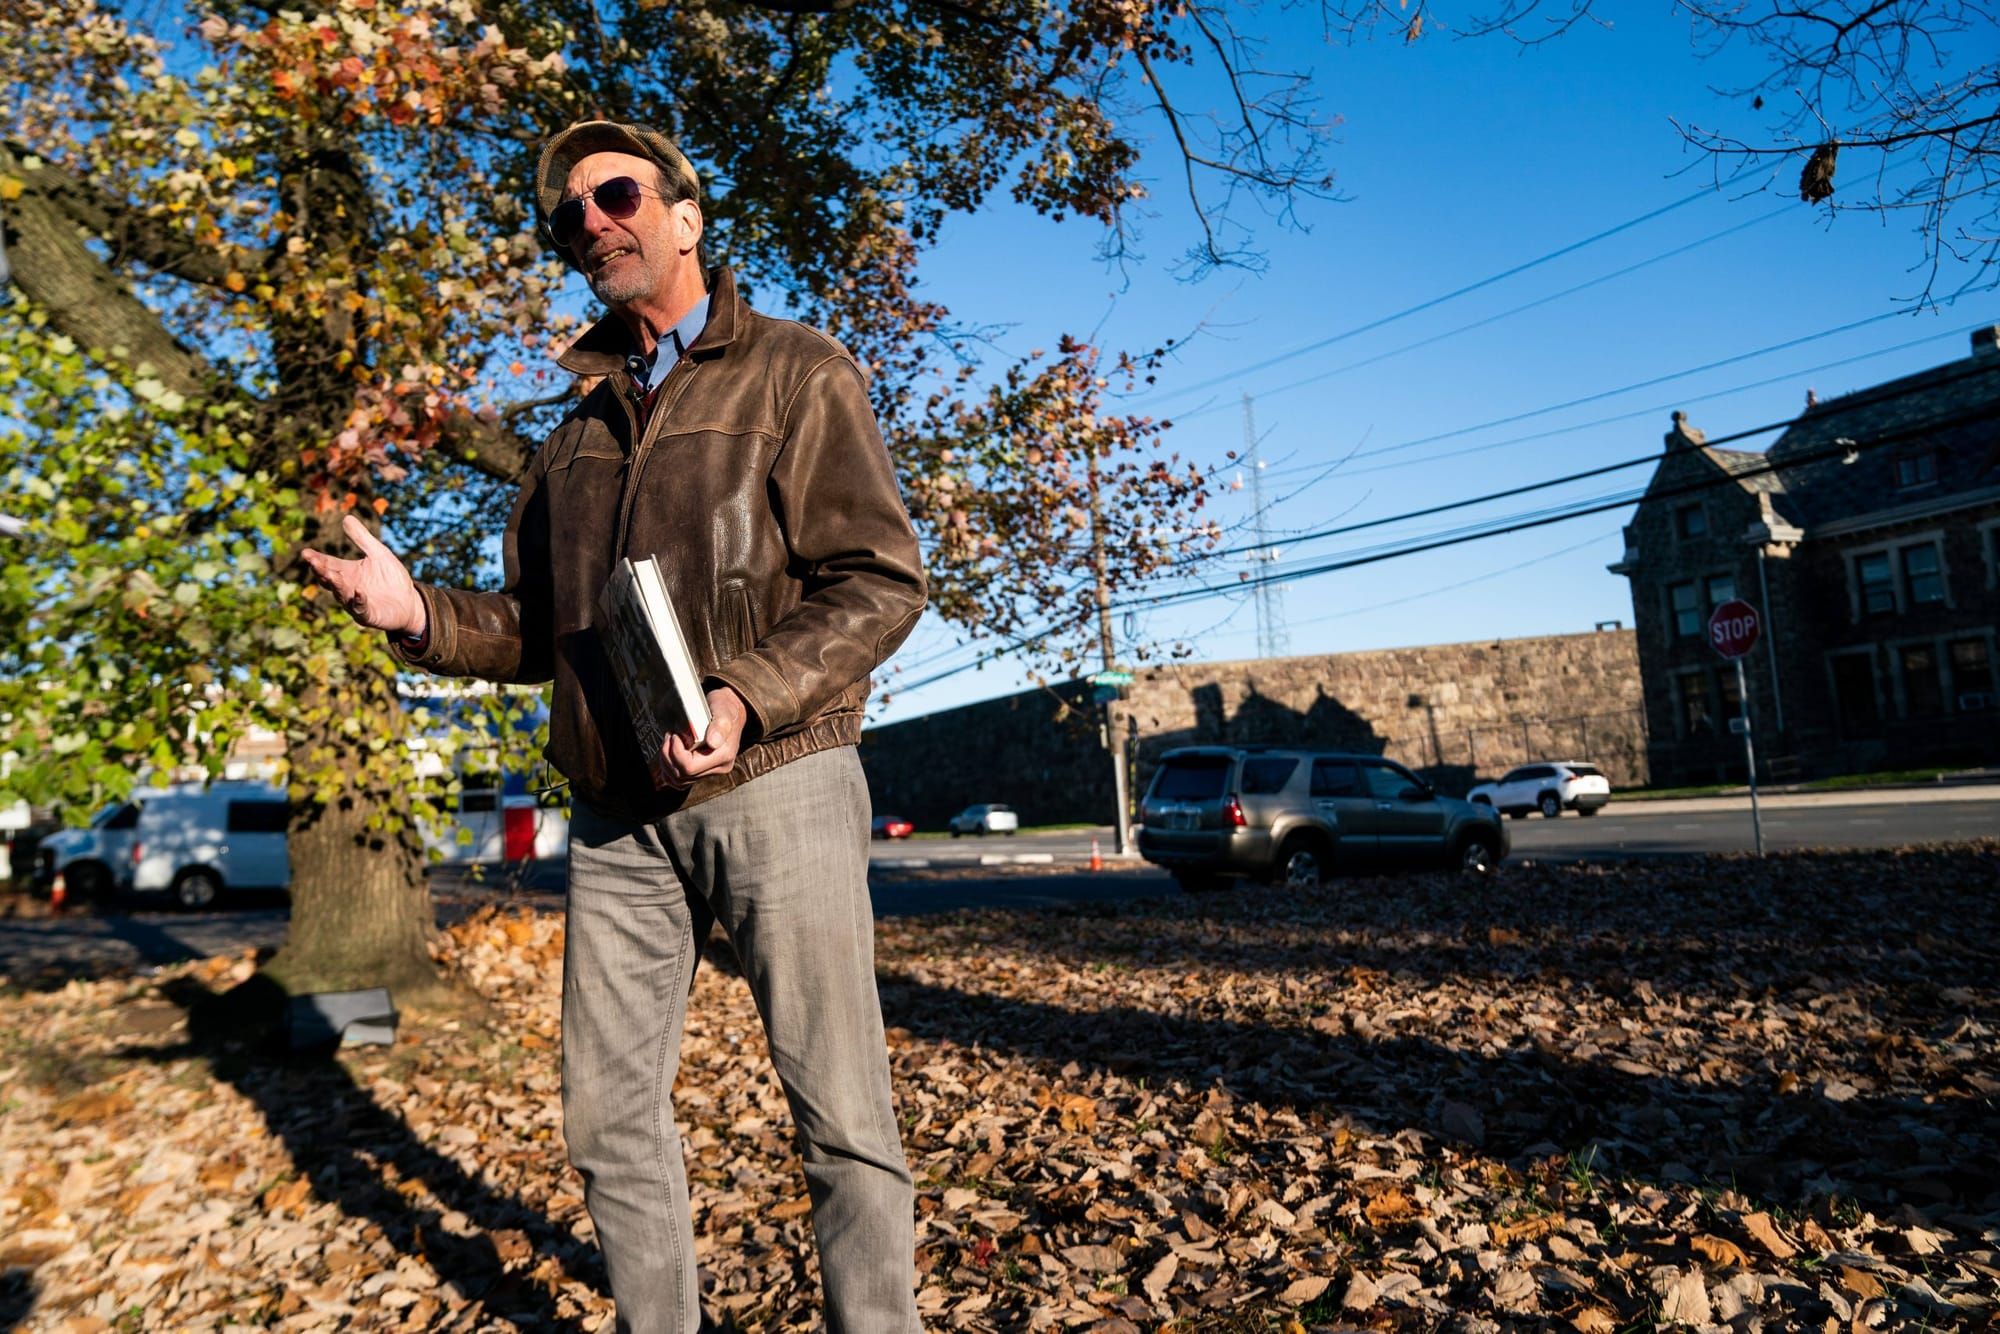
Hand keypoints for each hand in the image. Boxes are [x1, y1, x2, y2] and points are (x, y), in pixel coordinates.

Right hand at [301, 514, 424, 635]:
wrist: (409, 602)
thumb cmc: (391, 578)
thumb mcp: (379, 553)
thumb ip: (362, 538)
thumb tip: (346, 517)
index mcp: (347, 572)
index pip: (328, 563)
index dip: (316, 559)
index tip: (306, 553)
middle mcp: (347, 587)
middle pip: (329, 579)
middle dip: (321, 571)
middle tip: (314, 562)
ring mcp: (355, 603)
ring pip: (341, 594)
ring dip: (336, 585)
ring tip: (329, 574)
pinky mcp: (368, 615)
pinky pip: (361, 608)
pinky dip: (358, 601)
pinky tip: (359, 592)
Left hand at [659, 685, 748, 788]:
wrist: (731, 712)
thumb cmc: (725, 709)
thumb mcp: (723, 712)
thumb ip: (719, 726)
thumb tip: (713, 742)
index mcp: (723, 756)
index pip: (689, 767)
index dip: (676, 753)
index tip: (674, 735)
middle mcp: (719, 767)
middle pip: (682, 776)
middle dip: (668, 757)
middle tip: (668, 738)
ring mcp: (712, 771)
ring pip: (680, 781)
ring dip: (667, 765)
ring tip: (667, 745)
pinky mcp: (704, 771)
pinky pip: (682, 782)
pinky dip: (670, 772)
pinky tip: (668, 758)